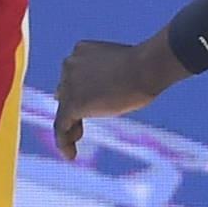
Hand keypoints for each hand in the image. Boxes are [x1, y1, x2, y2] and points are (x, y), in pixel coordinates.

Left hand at [52, 35, 186, 160]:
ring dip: (69, 128)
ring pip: (63, 110)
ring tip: (74, 144)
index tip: (90, 104)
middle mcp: (69, 65)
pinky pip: (61, 127)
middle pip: (66, 92)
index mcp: (81, 51)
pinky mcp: (73, 104)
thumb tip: (117, 92)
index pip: (74, 76)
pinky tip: (71, 155)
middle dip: (73, 108)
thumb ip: (113, 77)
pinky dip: (63, 142)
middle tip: (79, 130)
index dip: (79, 92)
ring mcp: (69, 84)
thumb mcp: (126, 66)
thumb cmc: (146, 66)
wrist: (145, 67)